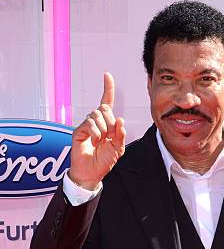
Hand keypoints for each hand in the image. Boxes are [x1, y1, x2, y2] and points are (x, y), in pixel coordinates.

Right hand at [69, 72, 125, 189]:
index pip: (107, 102)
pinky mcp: (78, 130)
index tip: (107, 75)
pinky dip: (96, 133)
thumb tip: (120, 120)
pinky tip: (94, 142)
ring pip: (97, 115)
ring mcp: (86, 125)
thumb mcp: (118, 148)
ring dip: (103, 129)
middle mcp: (96, 121)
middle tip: (109, 137)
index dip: (107, 88)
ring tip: (100, 141)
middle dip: (111, 123)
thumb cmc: (104, 161)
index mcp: (106, 123)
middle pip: (104, 109)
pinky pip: (89, 124)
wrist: (92, 173)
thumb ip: (121, 134)